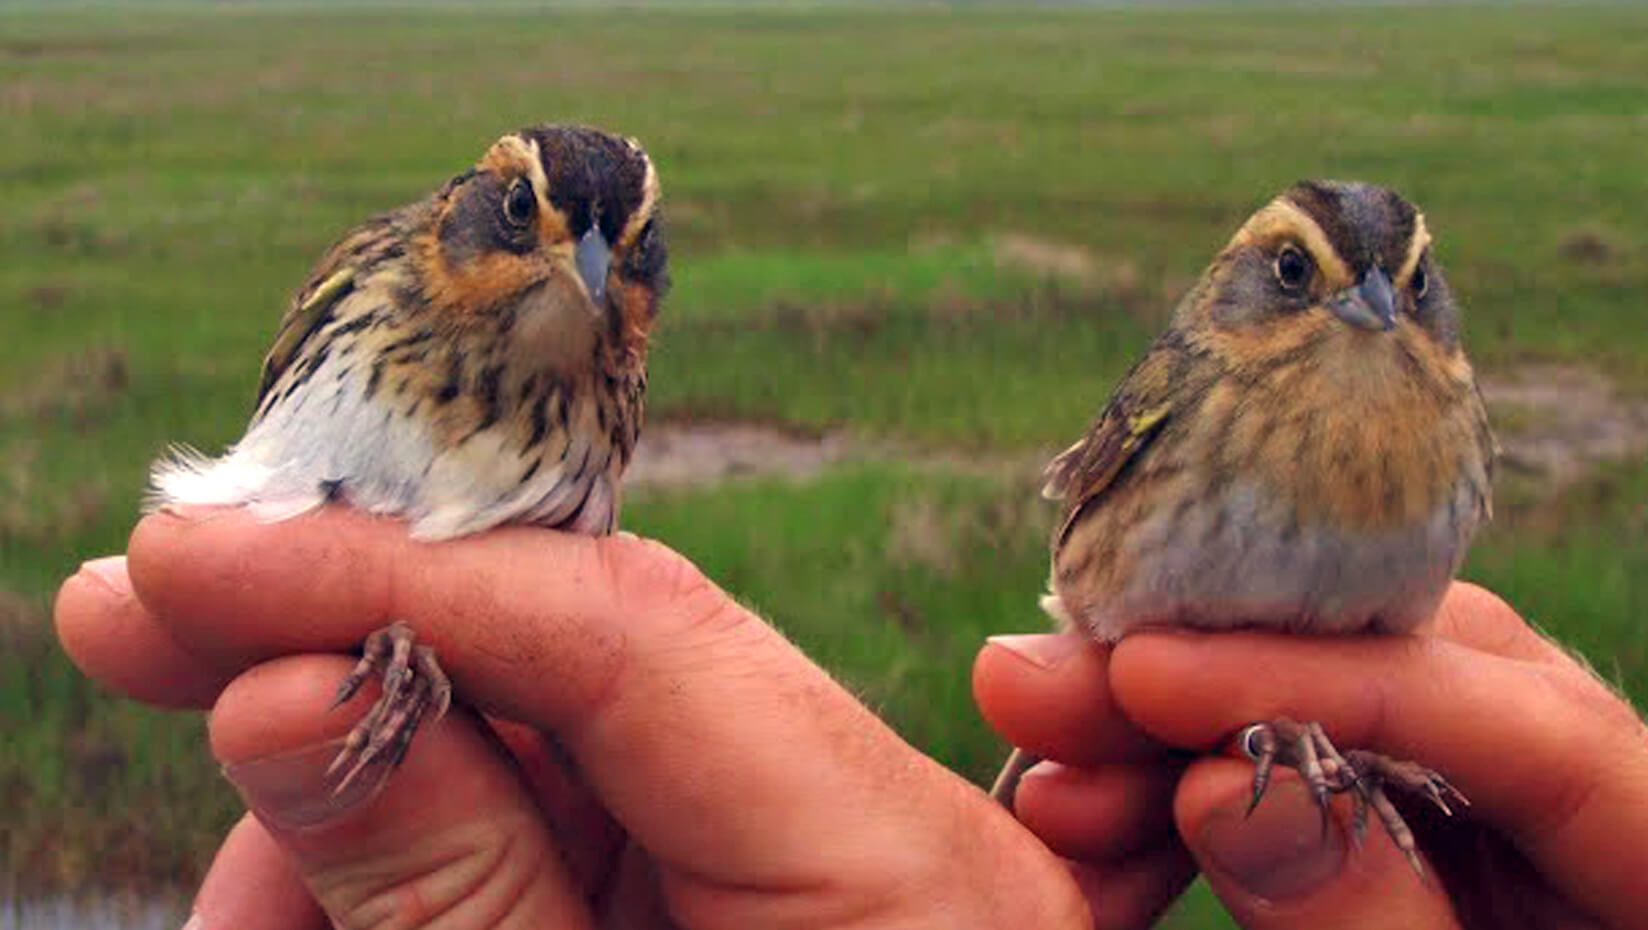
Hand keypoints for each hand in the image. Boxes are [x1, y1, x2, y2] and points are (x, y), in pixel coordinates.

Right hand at [56, 507, 1095, 929]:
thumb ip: (446, 888)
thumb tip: (287, 691)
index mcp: (900, 868)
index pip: (635, 633)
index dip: (398, 575)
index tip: (196, 558)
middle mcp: (866, 826)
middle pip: (577, 662)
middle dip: (356, 658)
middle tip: (150, 633)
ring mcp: (802, 859)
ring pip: (542, 746)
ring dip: (362, 800)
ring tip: (249, 915)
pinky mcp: (730, 897)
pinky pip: (562, 828)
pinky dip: (428, 861)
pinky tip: (315, 915)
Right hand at [975, 583, 1647, 928]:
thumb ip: (1373, 929)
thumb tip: (1218, 787)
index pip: (1525, 724)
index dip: (1323, 684)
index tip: (1148, 675)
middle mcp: (1608, 806)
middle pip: (1421, 673)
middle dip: (1217, 676)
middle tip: (1047, 684)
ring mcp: (1518, 820)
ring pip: (1348, 705)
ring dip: (1179, 726)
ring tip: (1046, 751)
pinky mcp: (1439, 838)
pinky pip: (1316, 769)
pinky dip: (1198, 775)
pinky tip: (1098, 794)